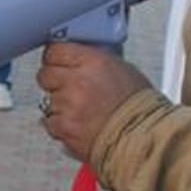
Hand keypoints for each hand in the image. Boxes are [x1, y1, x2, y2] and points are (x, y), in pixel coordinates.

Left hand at [36, 43, 151, 161]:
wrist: (145, 140)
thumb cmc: (141, 108)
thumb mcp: (123, 70)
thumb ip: (93, 61)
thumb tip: (78, 57)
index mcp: (93, 62)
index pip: (55, 50)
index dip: (56, 58)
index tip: (58, 62)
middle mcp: (78, 81)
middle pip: (45, 74)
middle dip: (55, 81)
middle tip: (70, 88)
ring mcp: (68, 105)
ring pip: (48, 99)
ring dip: (60, 105)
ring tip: (84, 111)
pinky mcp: (64, 127)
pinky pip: (50, 122)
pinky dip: (61, 125)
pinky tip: (80, 124)